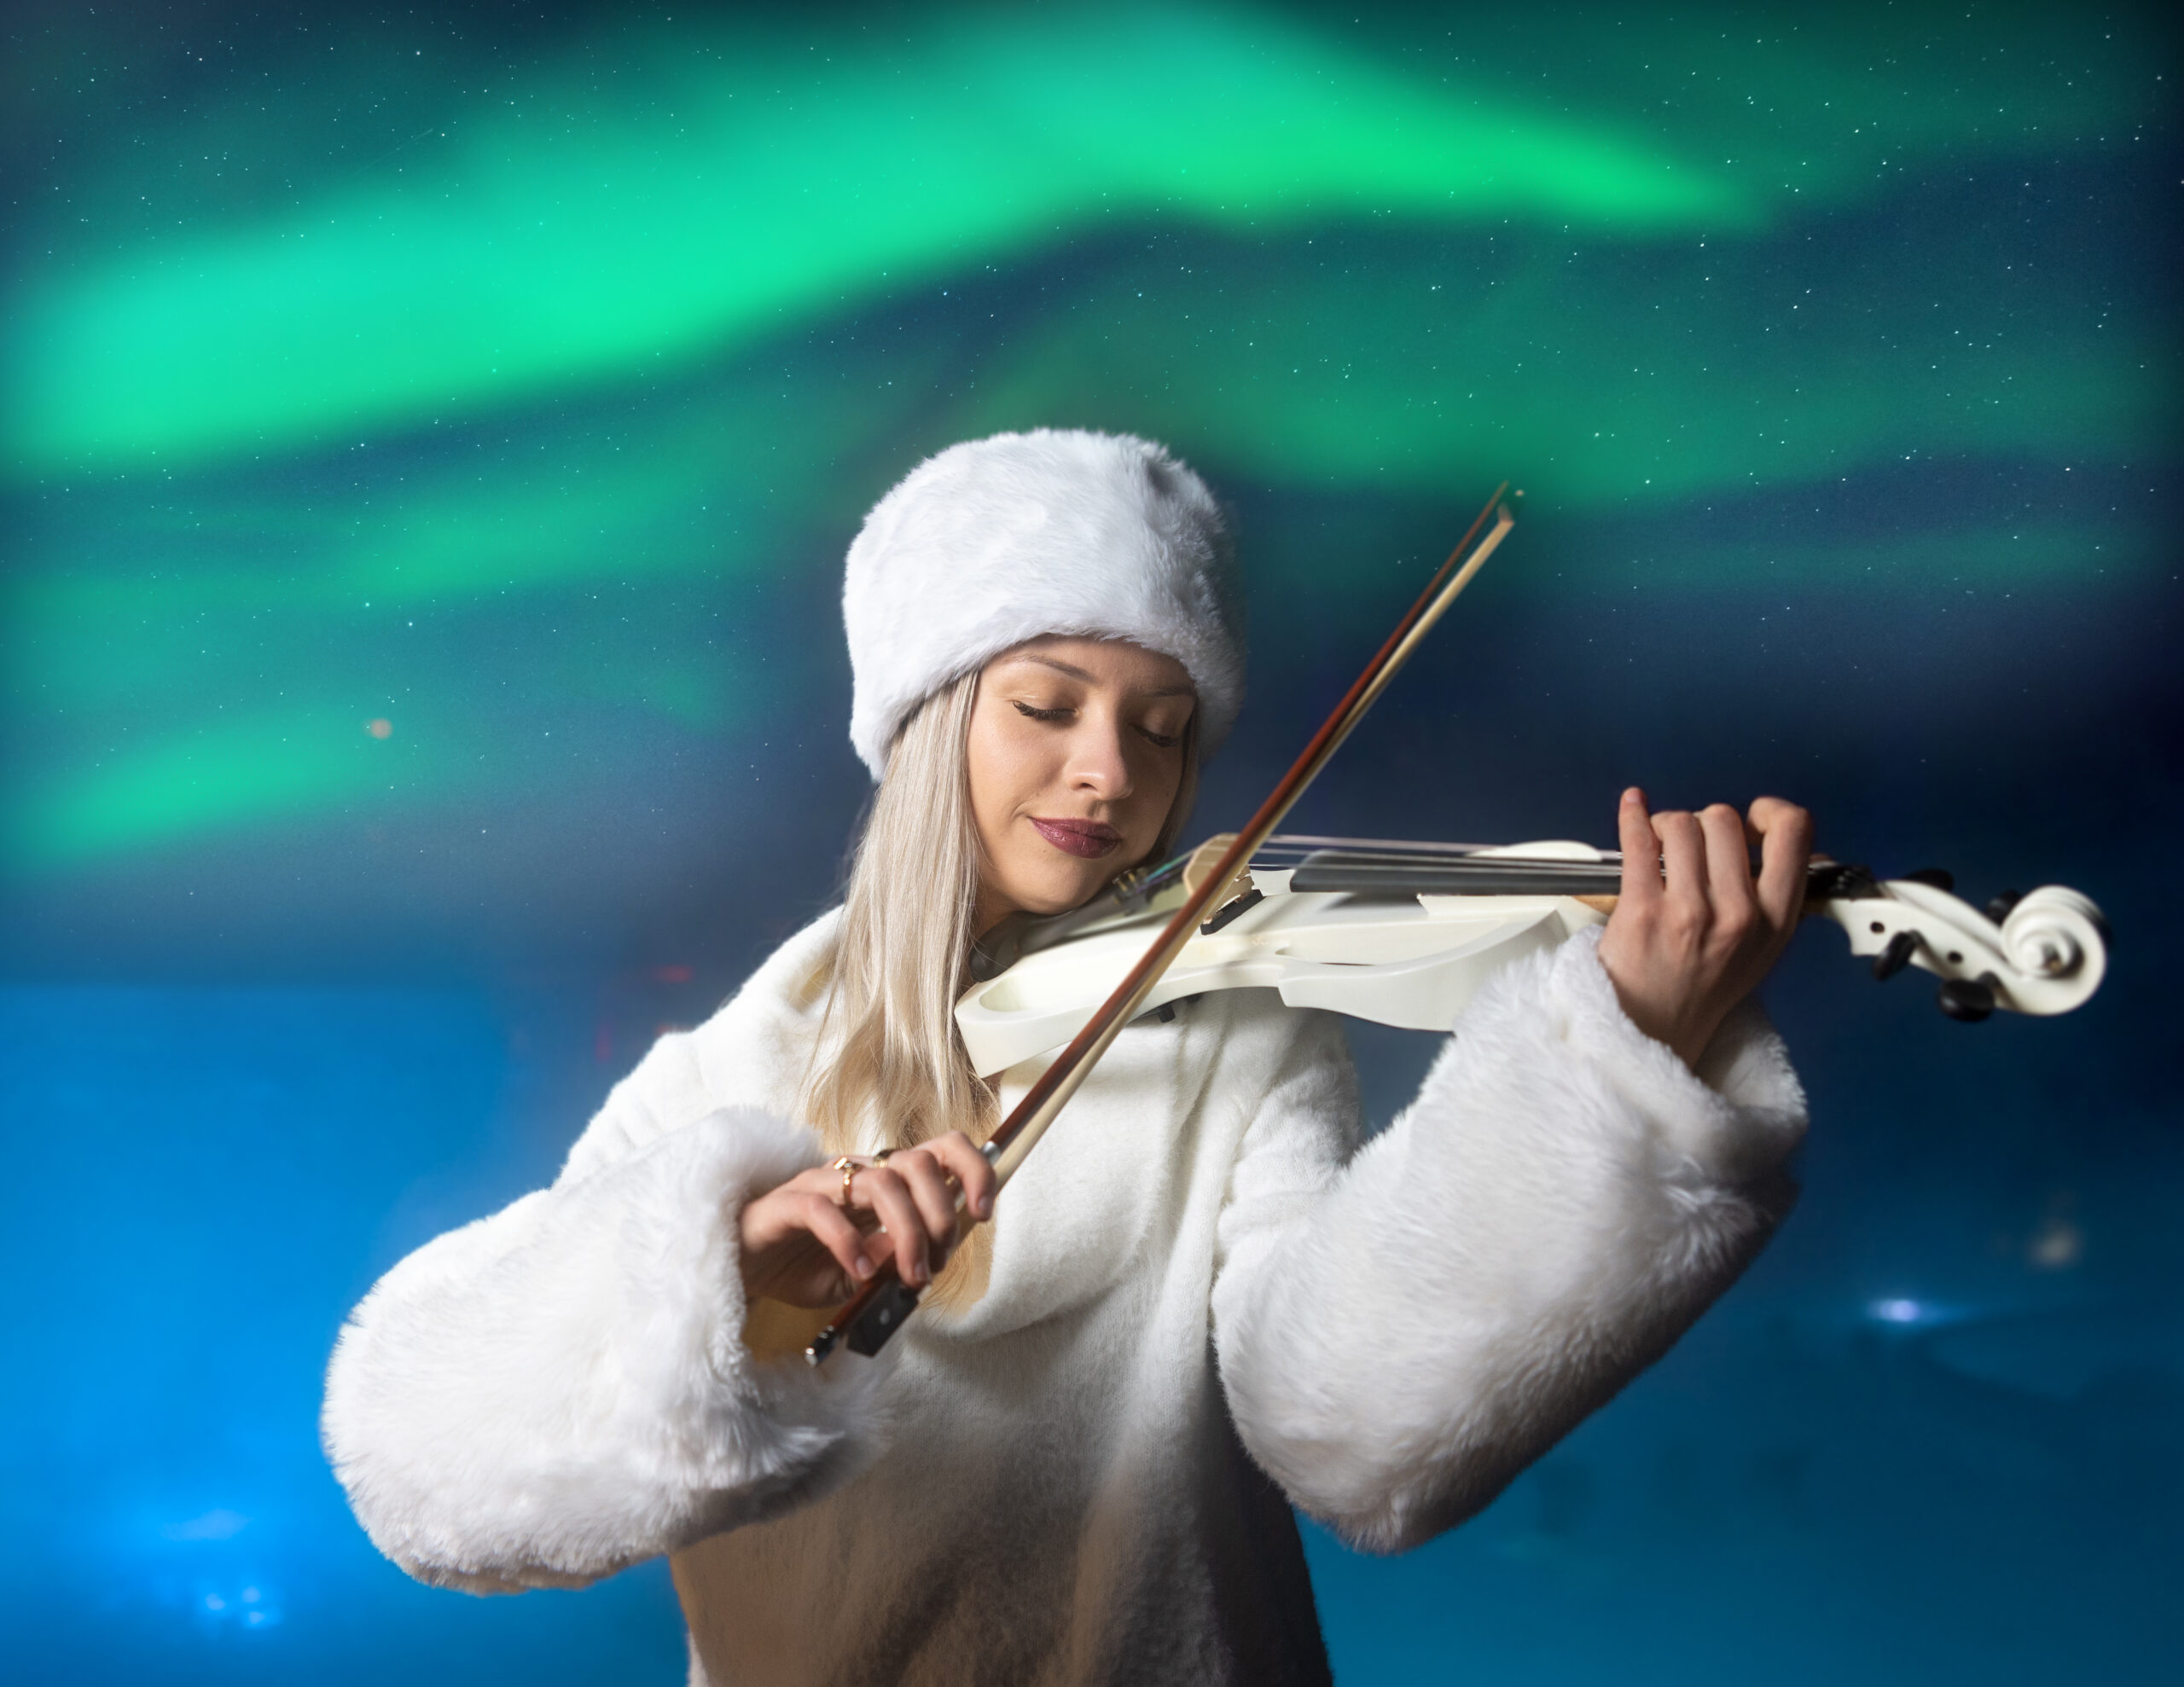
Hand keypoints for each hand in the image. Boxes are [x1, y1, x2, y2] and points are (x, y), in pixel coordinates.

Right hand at [737, 1132, 996, 1308]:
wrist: (743, 1270)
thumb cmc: (806, 1263)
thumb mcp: (866, 1270)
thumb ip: (895, 1259)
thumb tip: (927, 1255)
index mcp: (884, 1180)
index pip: (940, 1150)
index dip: (972, 1171)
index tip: (984, 1214)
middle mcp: (857, 1172)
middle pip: (915, 1163)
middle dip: (939, 1215)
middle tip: (934, 1265)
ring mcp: (821, 1183)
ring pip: (878, 1183)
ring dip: (906, 1233)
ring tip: (907, 1277)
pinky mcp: (786, 1204)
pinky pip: (823, 1210)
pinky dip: (848, 1243)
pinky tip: (858, 1274)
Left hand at [1595, 788, 1812, 1068]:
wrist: (1657, 1030)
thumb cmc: (1704, 985)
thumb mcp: (1763, 948)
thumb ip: (1777, 896)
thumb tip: (1797, 843)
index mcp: (1775, 920)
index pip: (1793, 835)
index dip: (1770, 812)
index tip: (1752, 818)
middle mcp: (1738, 915)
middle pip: (1724, 820)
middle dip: (1703, 822)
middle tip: (1691, 844)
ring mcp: (1689, 913)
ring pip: (1681, 824)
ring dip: (1666, 825)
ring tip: (1660, 846)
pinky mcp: (1642, 913)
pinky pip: (1637, 841)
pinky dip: (1632, 816)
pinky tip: (1632, 808)